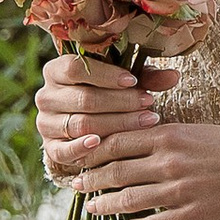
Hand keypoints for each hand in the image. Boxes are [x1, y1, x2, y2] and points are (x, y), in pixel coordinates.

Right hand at [34, 52, 157, 183]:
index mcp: (56, 71)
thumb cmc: (107, 93)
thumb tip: (174, 76)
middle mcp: (45, 96)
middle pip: (83, 99)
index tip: (134, 82)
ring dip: (115, 124)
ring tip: (144, 122)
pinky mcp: (50, 148)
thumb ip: (145, 78)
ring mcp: (45, 123)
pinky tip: (103, 143)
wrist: (84, 122)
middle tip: (148, 104)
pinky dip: (83, 148)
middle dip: (119, 103)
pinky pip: (63, 151)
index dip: (105, 75)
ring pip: (80, 124)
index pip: (75, 68)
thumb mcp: (123, 81)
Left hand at [35, 56, 219, 219]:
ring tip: (92, 208)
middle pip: (115, 172)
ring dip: (105, 206)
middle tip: (75, 186)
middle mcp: (169, 162)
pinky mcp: (194, 215)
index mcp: (168, 136)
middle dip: (90, 181)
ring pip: (129, 200)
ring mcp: (180, 191)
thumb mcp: (195, 129)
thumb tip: (132, 144)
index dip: (92, 153)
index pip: (116, 143)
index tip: (79, 158)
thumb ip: (163, 137)